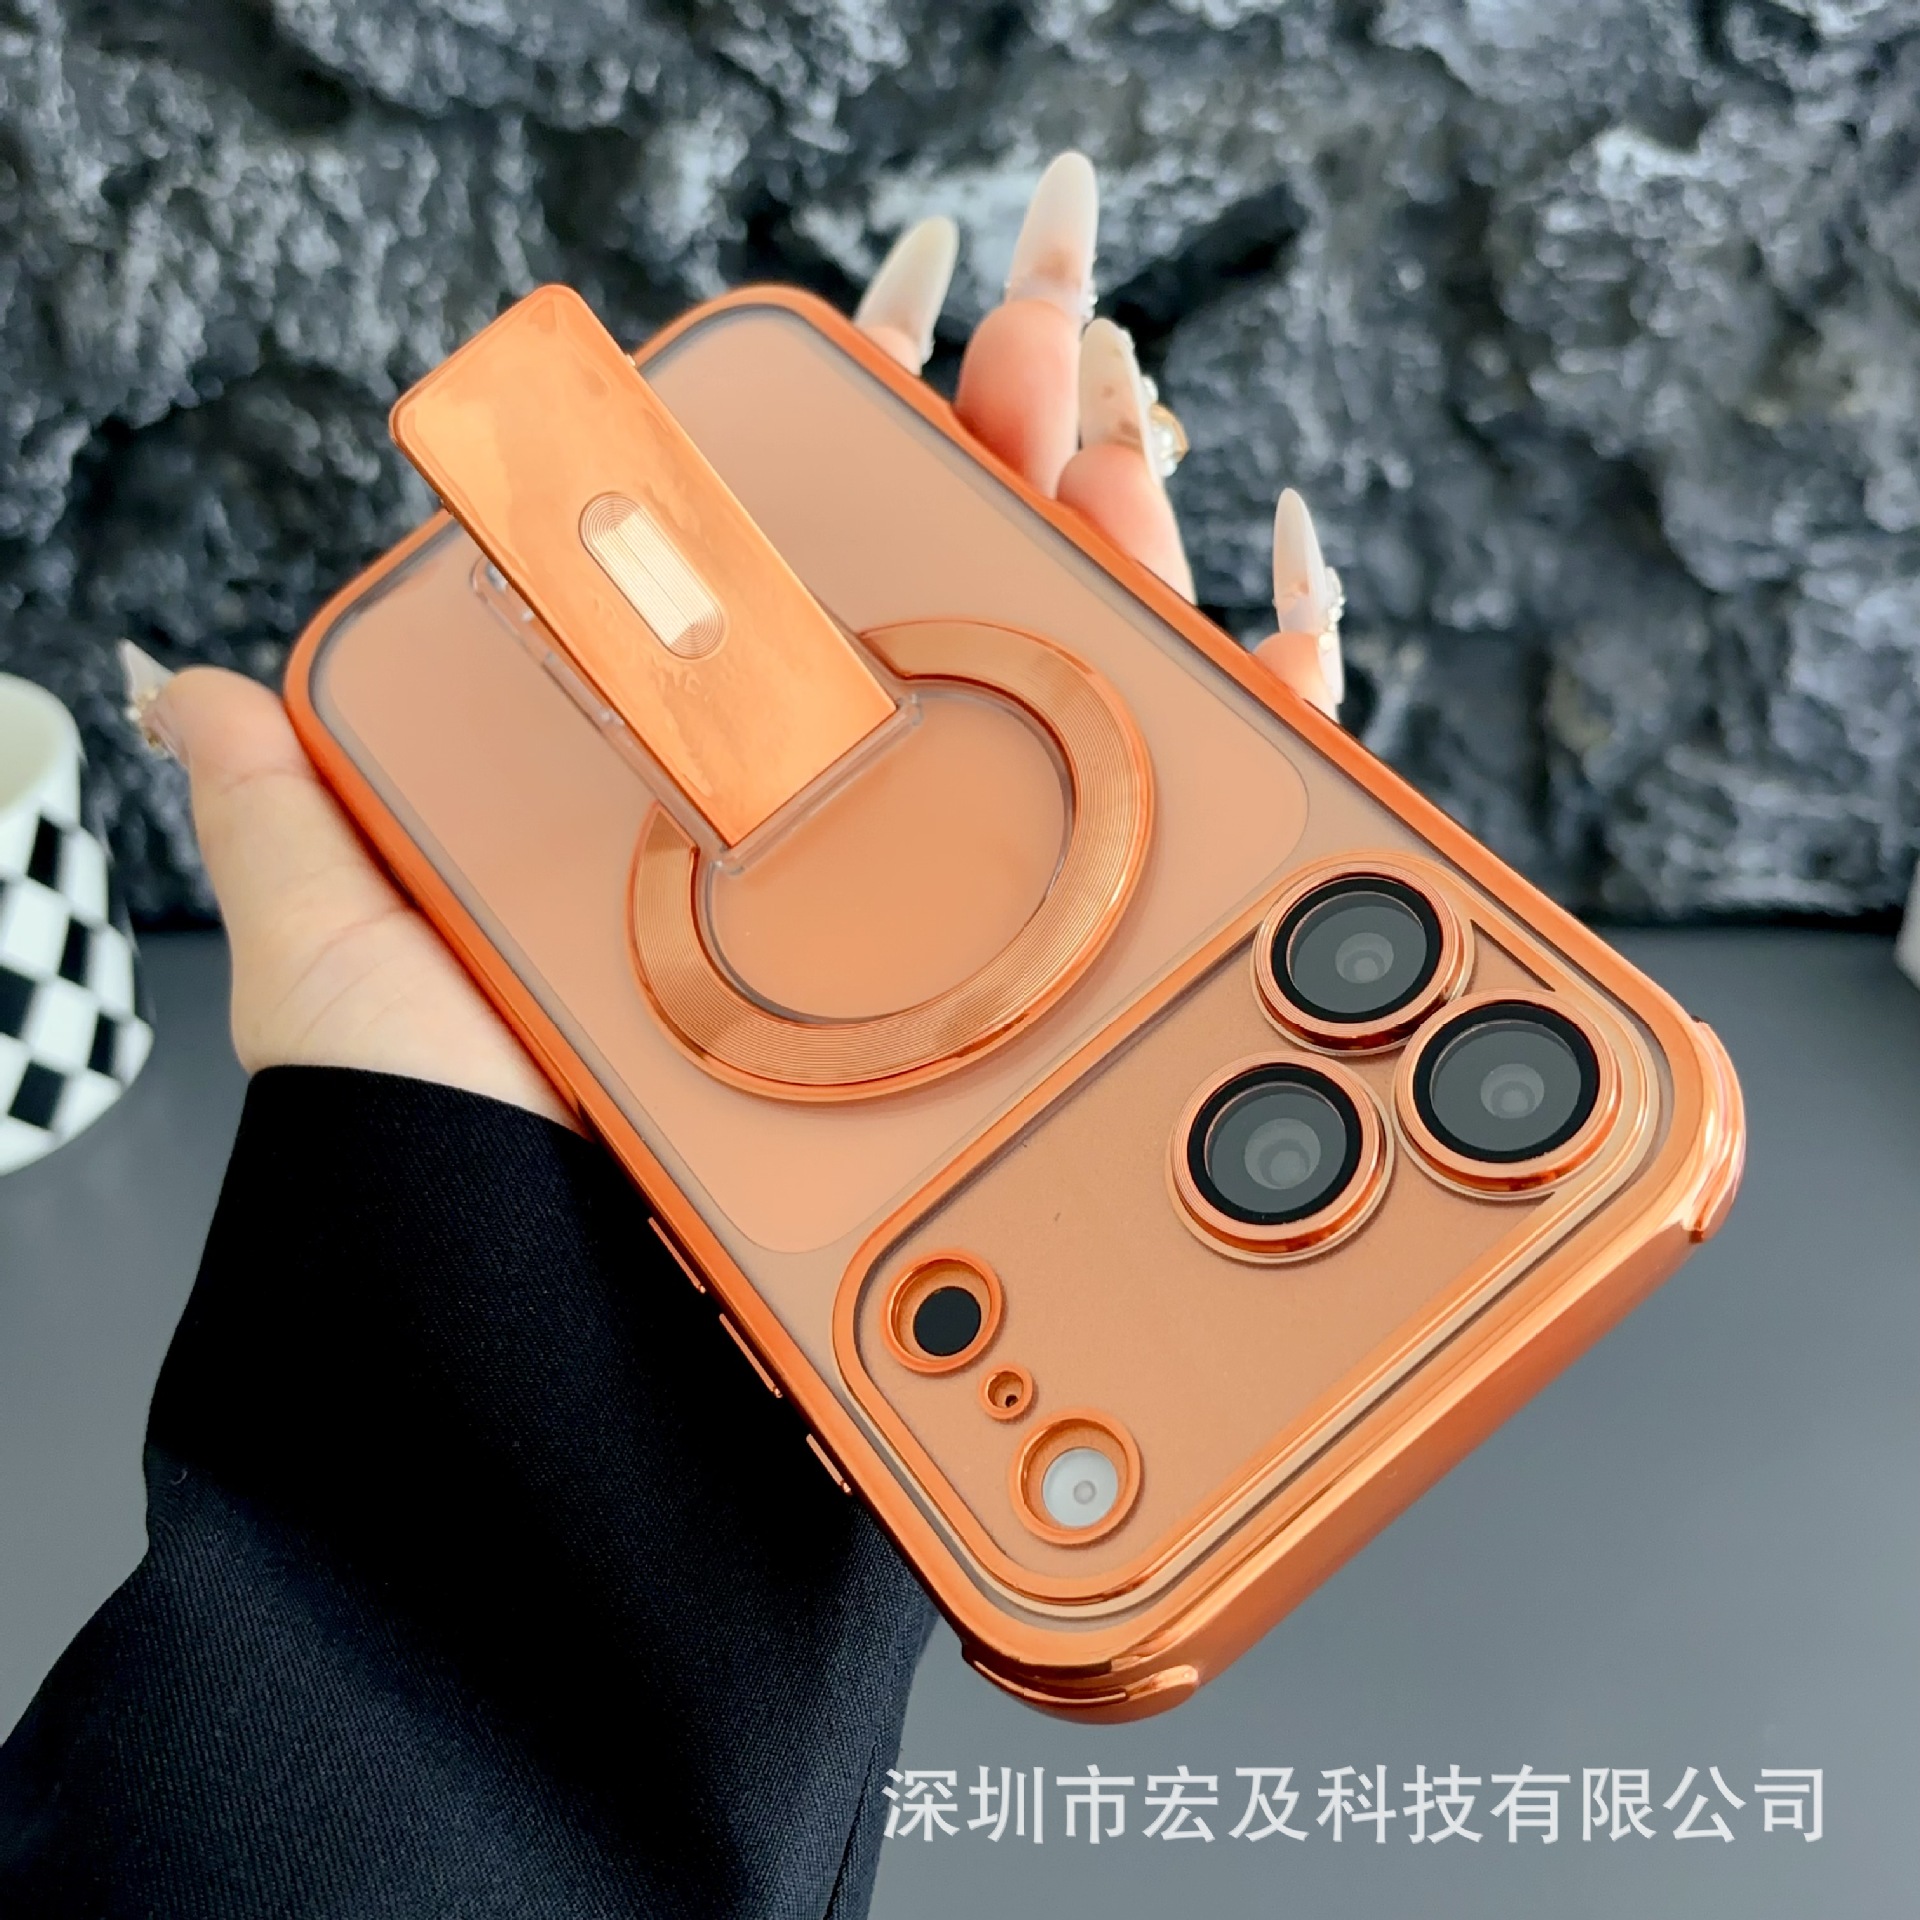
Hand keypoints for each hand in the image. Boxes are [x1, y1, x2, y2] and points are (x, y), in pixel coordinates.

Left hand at [126, 151, 1348, 1120]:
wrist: (538, 1401)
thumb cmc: (440, 1195)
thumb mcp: (348, 980)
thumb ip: (304, 829)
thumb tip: (202, 696)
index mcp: (697, 863)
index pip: (811, 632)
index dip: (873, 489)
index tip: (921, 359)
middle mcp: (833, 920)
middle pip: (968, 669)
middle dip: (1027, 497)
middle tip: (1062, 363)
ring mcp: (944, 991)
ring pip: (1082, 764)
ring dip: (1131, 598)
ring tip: (1141, 469)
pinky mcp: (1031, 1072)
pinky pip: (1162, 920)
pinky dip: (1231, 791)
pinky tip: (1260, 663)